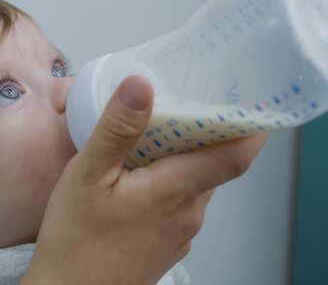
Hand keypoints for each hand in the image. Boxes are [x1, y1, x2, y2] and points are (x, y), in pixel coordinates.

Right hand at [22, 76, 266, 284]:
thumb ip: (117, 130)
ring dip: (184, 159)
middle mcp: (189, 214)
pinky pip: (180, 204)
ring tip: (154, 137)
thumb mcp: (87, 175)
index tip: (250, 99)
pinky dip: (171, 183)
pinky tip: (139, 179)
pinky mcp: (167, 244)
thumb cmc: (76, 238)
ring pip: (195, 185)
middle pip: (214, 166)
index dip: (251, 125)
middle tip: (183, 104)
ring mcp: (180, 233)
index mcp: (177, 191)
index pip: (237, 155)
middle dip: (205, 134)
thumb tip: (141, 84)